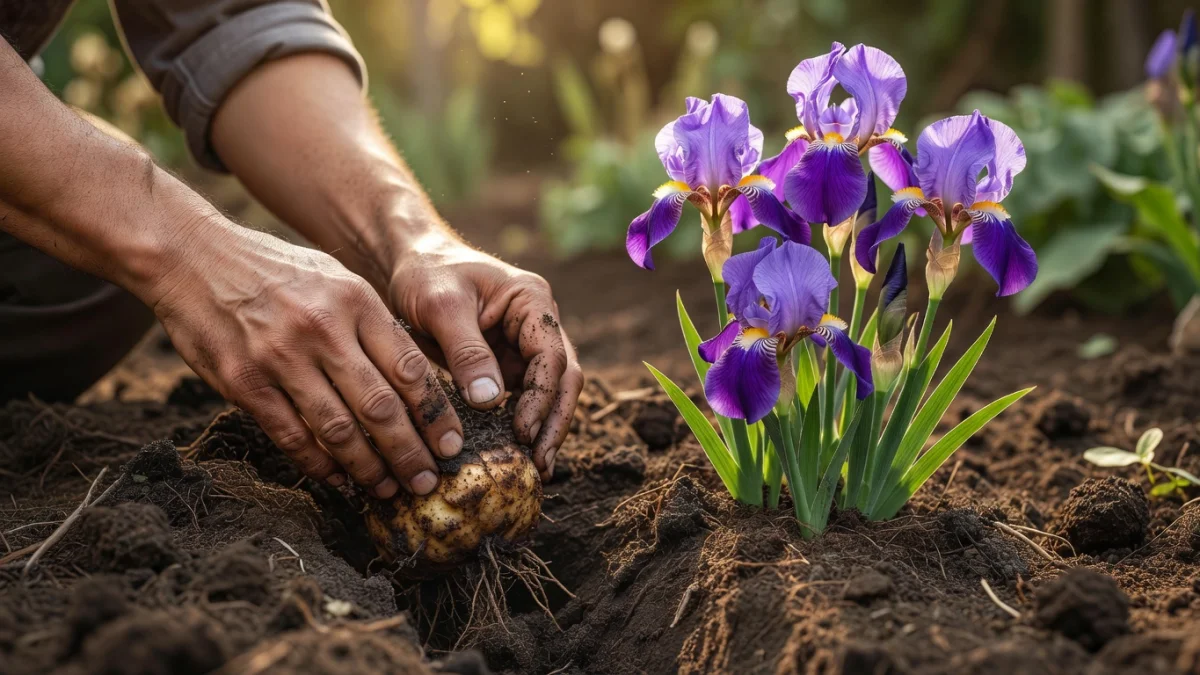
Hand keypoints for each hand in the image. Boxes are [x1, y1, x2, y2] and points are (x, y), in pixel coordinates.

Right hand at [151, 221, 463, 497]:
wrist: (192, 257)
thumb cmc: (275, 271)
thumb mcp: (335, 279)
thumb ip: (373, 325)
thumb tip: (418, 379)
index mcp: (354, 301)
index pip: (410, 369)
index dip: (436, 416)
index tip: (453, 445)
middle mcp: (322, 330)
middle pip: (380, 407)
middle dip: (410, 452)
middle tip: (428, 481)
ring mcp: (280, 358)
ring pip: (338, 429)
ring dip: (369, 468)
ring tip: (388, 489)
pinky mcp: (244, 383)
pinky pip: (292, 436)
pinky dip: (320, 465)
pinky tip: (339, 479)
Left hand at [388, 232, 582, 478]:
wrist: (411, 262)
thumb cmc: (426, 273)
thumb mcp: (441, 306)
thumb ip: (467, 351)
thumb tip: (491, 401)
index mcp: (533, 301)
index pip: (552, 356)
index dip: (542, 398)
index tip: (522, 432)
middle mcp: (539, 323)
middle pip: (563, 378)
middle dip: (554, 422)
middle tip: (540, 464)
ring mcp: (525, 344)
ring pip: (549, 392)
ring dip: (544, 429)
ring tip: (536, 468)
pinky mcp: (508, 363)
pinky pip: (523, 397)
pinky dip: (523, 424)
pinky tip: (517, 453)